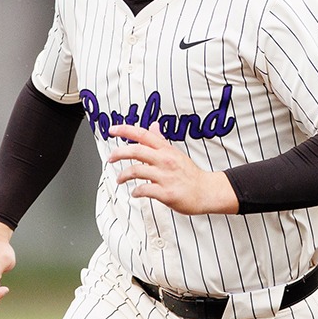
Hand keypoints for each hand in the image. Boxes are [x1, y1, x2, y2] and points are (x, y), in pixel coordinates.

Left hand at [106, 124, 239, 214]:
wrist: (207, 192)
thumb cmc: (190, 174)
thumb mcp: (176, 153)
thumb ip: (161, 141)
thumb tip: (153, 125)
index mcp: (166, 150)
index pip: (143, 134)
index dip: (125, 130)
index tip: (112, 130)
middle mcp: (165, 160)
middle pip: (136, 151)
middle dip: (118, 153)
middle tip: (110, 158)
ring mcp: (166, 177)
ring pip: (136, 171)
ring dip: (123, 176)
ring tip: (120, 180)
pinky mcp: (167, 193)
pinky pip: (144, 190)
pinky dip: (136, 192)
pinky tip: (135, 193)